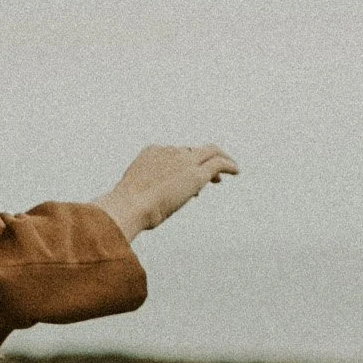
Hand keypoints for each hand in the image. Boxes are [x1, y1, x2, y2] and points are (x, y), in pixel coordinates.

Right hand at [97, 145, 238, 238]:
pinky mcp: (196, 173)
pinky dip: (229, 165)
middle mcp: (169, 152)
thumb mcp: (133, 196)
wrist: (130, 205)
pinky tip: (236, 171)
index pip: (173, 153)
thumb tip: (144, 211)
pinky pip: (218, 163)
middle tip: (211, 177)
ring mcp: (184, 161)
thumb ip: (143, 195)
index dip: (183, 164)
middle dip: (201, 161)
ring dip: (219, 160)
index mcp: (151, 152)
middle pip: (192, 151)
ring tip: (229, 169)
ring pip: (209, 152)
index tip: (185, 181)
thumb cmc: (126, 208)